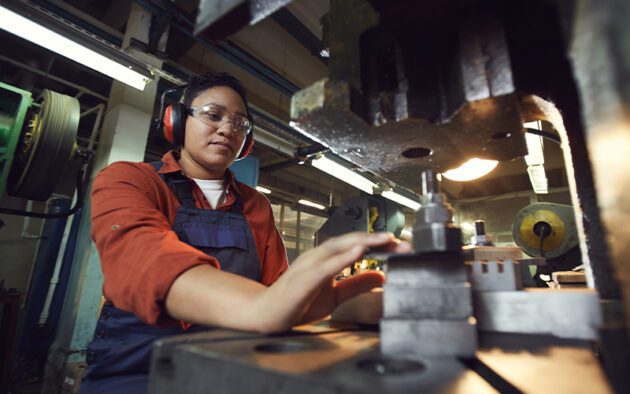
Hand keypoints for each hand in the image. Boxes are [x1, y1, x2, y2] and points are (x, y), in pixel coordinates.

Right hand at [257, 232, 410, 332]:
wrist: (266, 315)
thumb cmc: (296, 302)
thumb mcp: (335, 295)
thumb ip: (357, 284)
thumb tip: (382, 276)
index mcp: (326, 259)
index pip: (356, 245)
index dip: (379, 244)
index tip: (402, 246)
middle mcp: (319, 256)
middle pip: (351, 241)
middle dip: (377, 239)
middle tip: (402, 241)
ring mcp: (310, 265)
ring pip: (339, 247)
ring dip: (363, 242)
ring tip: (384, 240)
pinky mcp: (303, 279)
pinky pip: (325, 266)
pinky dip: (343, 257)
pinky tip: (358, 252)